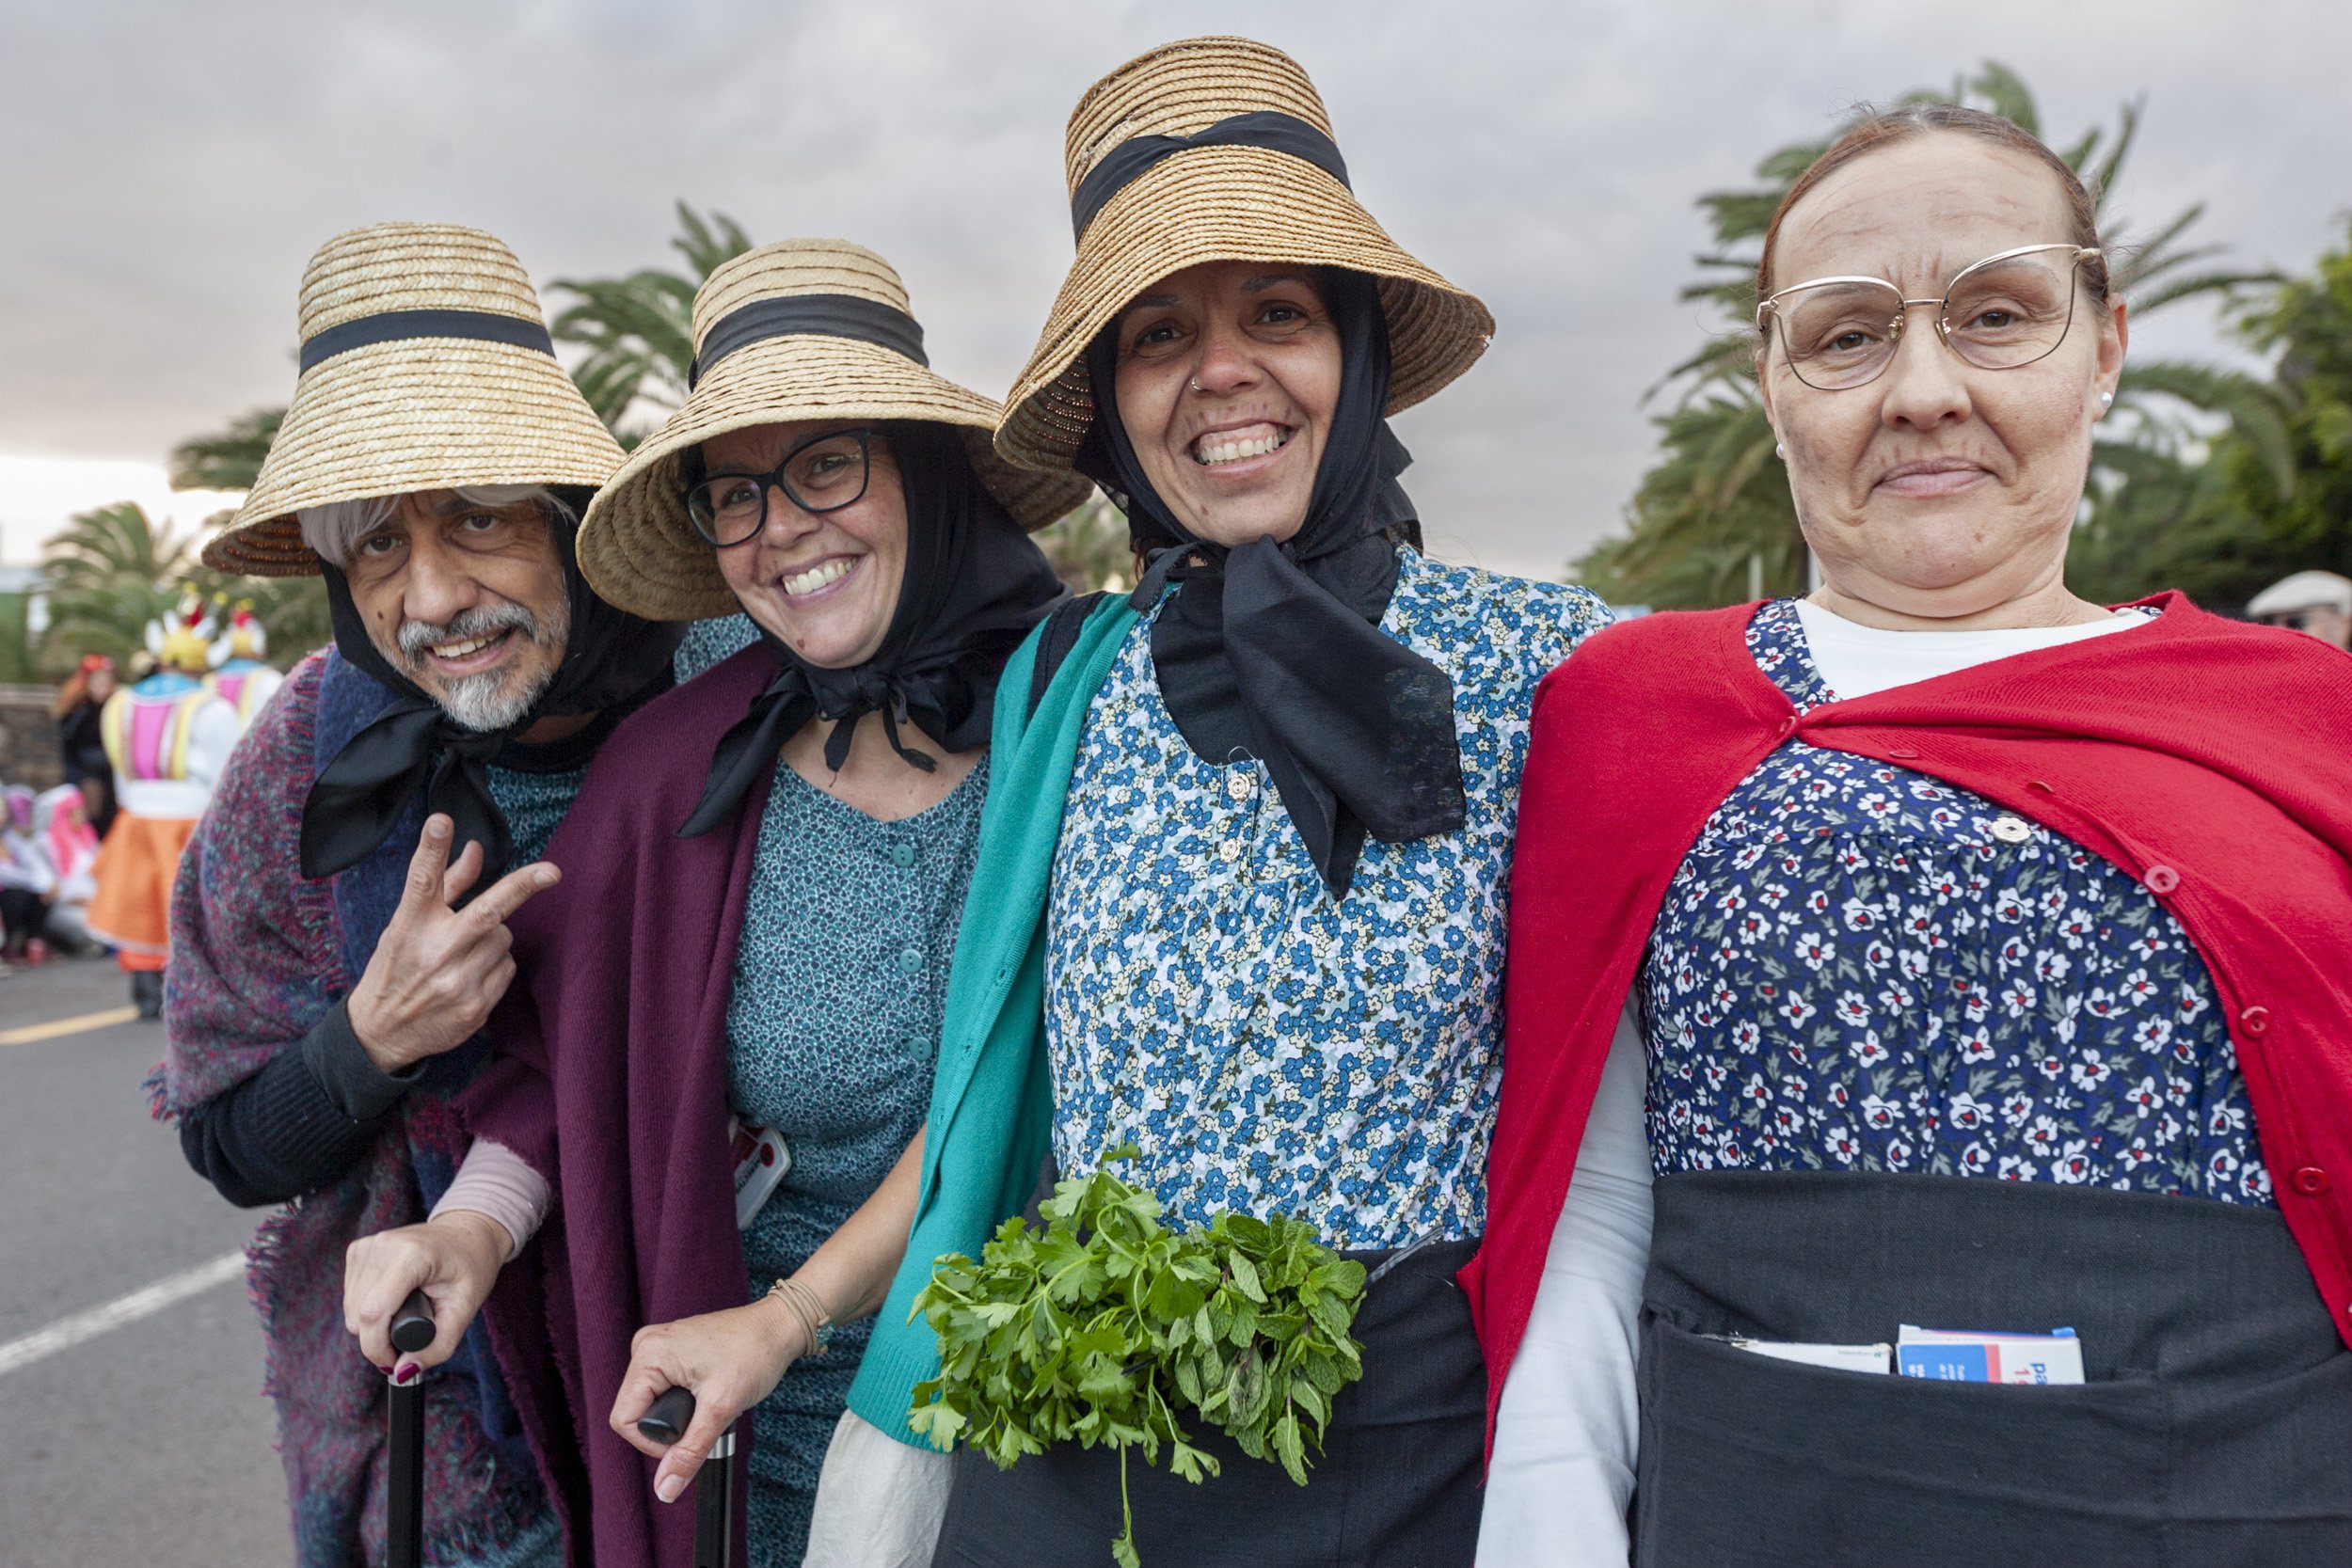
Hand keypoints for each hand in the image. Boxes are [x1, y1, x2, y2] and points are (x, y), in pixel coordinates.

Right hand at [344, 1210, 509, 1373]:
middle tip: (407, 1339)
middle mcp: (383, 1246)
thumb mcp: (466, 1308)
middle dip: (377, 1340)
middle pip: (358, 1315)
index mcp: (412, 1255)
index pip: (374, 1312)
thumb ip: (439, 1346)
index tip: (394, 1363)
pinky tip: (393, 1299)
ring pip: (350, 1308)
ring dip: (371, 1324)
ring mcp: (368, 1245)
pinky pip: (351, 1295)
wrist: (468, 1232)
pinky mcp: (358, 1249)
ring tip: (404, 1315)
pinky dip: (367, 1307)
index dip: (378, 1348)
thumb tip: (402, 1372)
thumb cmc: (471, 1267)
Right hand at [346, 814, 558, 1074]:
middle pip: (487, 911)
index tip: (442, 820)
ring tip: (461, 955)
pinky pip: (507, 967)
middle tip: (552, 871)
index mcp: (410, 925)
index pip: (422, 881)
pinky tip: (468, 977)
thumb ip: (445, 885)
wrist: (382, 1032)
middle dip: (522, 887)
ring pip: (504, 937)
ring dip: (492, 938)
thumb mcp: (405, 925)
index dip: (432, 848)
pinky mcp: (476, 1007)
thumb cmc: (397, 967)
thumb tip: (476, 848)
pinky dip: (495, 966)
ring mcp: (457, 983)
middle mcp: (434, 952)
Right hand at [610, 1294, 810, 1502]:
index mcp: (649, 1354)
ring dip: (675, 1413)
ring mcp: (658, 1346)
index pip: (625, 1420)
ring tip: (708, 1401)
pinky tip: (705, 1393)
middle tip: (705, 1415)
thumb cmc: (754, 1354)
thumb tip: (665, 1489)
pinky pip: (660, 1387)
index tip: (687, 1440)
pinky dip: (680, 1399)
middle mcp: (646, 1346)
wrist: (779, 1326)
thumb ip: (689, 1452)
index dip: (652, 1443)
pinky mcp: (670, 1350)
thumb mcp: (720, 1409)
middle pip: (636, 1411)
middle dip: (667, 1426)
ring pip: (648, 1402)